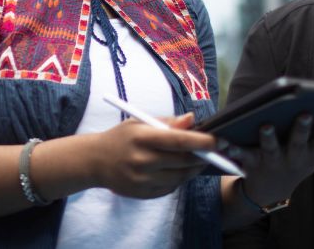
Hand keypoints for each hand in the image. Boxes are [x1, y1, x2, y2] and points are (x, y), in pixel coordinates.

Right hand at [89, 113, 216, 198]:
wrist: (95, 161)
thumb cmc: (122, 137)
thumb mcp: (140, 122)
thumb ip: (168, 122)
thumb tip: (193, 119)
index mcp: (142, 138)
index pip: (178, 141)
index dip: (202, 141)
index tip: (219, 140)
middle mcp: (142, 161)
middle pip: (183, 161)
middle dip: (203, 156)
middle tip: (215, 151)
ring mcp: (143, 180)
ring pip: (180, 177)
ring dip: (193, 169)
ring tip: (198, 160)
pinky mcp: (143, 194)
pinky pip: (170, 188)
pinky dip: (179, 179)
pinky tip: (179, 170)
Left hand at [231, 110, 313, 208]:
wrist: (269, 192)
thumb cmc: (297, 164)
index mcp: (311, 154)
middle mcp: (292, 159)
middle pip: (298, 143)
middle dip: (302, 129)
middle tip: (305, 113)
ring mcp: (272, 161)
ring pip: (270, 148)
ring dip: (269, 138)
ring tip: (266, 124)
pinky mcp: (250, 162)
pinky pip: (240, 154)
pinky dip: (231, 147)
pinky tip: (223, 138)